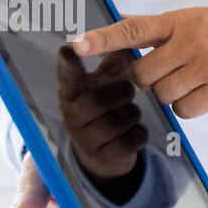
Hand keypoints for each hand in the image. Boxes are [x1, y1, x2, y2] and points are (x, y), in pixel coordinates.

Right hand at [55, 45, 146, 183]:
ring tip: (129, 112)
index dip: (68, 65)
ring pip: (119, 121)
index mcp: (71, 93)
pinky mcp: (104, 158)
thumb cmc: (103, 108)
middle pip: (100, 100)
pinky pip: (132, 139)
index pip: (68, 77)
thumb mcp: (105, 83)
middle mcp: (72, 116)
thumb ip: (114, 64)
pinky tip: (133, 130)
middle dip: (122, 93)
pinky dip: (139, 132)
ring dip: (132, 114)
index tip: (67, 50)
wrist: (101, 154)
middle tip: (127, 90)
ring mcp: (85, 139)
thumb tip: (125, 49)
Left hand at [71, 5, 207, 117]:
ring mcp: (205, 68)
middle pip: (143, 75)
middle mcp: (189, 43)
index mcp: (177, 23)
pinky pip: (185, 110)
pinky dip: (187, 106)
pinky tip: (200, 93)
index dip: (102, 39)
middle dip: (148, 79)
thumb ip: (154, 26)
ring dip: (169, 94)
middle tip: (167, 72)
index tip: (77, 46)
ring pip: (163, 95)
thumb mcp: (192, 18)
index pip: (132, 30)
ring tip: (189, 81)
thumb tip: (118, 19)